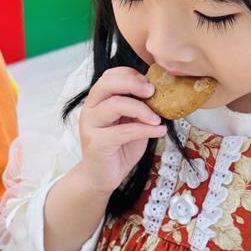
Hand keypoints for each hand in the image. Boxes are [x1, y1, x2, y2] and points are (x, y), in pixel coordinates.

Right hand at [77, 67, 166, 193]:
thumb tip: (160, 92)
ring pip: (115, 105)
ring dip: (142, 109)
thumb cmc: (119, 147)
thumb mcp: (131, 122)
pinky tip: (158, 131)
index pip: (109, 76)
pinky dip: (145, 129)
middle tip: (153, 91)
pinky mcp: (97, 142)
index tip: (150, 82)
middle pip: (107, 84)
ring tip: (158, 118)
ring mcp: (91, 125)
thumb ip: (138, 107)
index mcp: (97, 100)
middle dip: (133, 83)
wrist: (102, 176)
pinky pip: (124, 131)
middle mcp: (90, 109)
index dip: (130, 74)